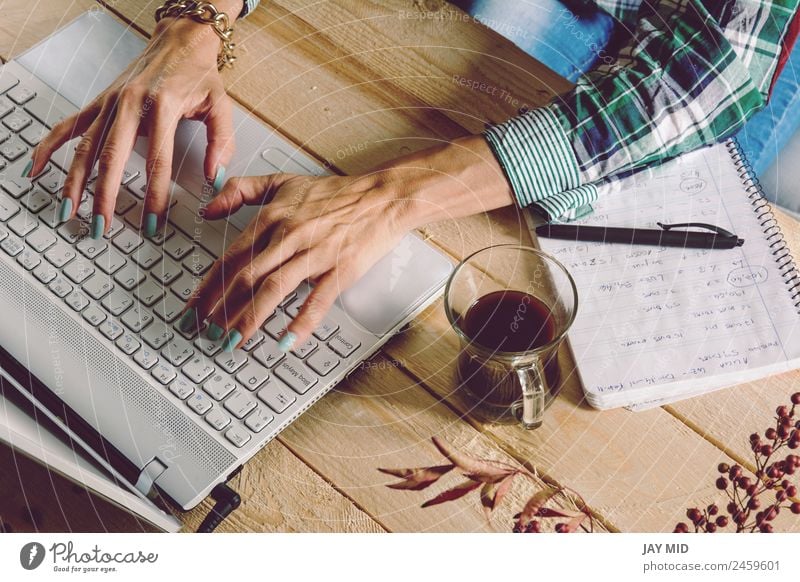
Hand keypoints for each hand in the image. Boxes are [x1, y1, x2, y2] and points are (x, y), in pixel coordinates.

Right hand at [29, 10, 239, 238]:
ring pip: (85, 146)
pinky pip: (69, 125)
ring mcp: (110, 103)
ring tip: (68, 210)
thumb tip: (217, 178)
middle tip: (102, 227)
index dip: (154, 196)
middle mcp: (130, 104)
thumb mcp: (220, 105)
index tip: (153, 223)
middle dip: (104, 196)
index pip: (156, 161)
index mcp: (162, 106)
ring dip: (74, 181)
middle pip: (111, 158)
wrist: (179, 41)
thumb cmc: (198, 74)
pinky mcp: (99, 101)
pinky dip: (50, 146)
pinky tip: (37, 167)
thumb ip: (221, 143)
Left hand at [179, 135, 514, 351]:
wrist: (381, 197)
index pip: (231, 256)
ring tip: (232, 341)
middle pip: (245, 277)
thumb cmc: (334, 193)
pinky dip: (300, 323)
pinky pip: (317, 300)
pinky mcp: (340, 270)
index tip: (193, 306)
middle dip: (220, 308)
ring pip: (273, 289)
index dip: (208, 284)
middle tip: (204, 331)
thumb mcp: (282, 181)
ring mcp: (315, 254)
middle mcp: (289, 236)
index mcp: (272, 217)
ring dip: (249, 318)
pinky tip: (284, 342)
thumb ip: (240, 190)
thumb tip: (207, 208)